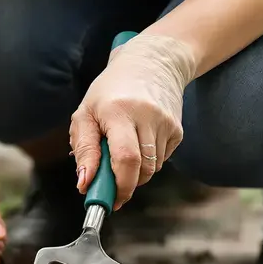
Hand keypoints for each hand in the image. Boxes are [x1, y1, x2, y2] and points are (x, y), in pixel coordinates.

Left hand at [69, 33, 198, 208]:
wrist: (152, 63)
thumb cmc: (111, 91)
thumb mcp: (85, 113)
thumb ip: (84, 149)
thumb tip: (84, 184)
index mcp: (119, 111)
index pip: (125, 159)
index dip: (118, 186)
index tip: (106, 200)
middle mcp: (147, 116)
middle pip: (142, 170)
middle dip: (125, 186)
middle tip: (111, 189)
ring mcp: (167, 124)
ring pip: (152, 169)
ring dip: (135, 173)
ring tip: (123, 153)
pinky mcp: (178, 130)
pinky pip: (161, 161)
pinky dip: (147, 161)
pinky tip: (140, 141)